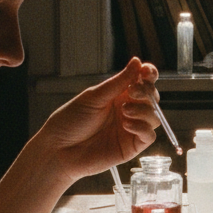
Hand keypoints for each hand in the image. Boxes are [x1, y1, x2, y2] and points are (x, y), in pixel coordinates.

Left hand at [34, 58, 159, 183]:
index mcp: (118, 95)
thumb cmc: (70, 122)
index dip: (149, 74)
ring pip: (154, 116)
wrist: (58, 150)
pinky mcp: (132, 146)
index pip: (142, 81)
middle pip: (152, 97)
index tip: (146, 71)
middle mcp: (128, 110)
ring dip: (144, 110)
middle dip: (146, 91)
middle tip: (132, 92)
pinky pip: (150, 136)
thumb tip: (137, 62)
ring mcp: (131, 128)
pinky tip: (127, 125)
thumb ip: (118, 82)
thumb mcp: (94, 97)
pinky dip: (143, 128)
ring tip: (125, 111)